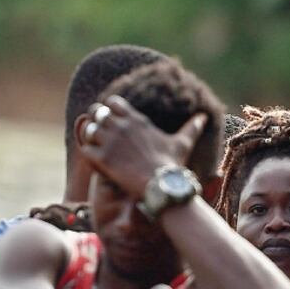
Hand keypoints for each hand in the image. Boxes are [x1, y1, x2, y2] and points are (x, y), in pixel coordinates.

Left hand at [80, 95, 206, 198]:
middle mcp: (119, 126)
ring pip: (88, 129)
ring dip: (91, 136)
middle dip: (97, 119)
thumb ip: (192, 127)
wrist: (161, 186)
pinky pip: (85, 148)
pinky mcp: (101, 159)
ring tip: (98, 145)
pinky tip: (95, 159)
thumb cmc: (172, 164)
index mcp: (135, 119)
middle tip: (102, 131)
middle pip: (97, 112)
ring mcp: (109, 142)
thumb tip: (204, 116)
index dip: (111, 109)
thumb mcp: (183, 142)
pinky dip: (88, 152)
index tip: (114, 119)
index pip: (114, 102)